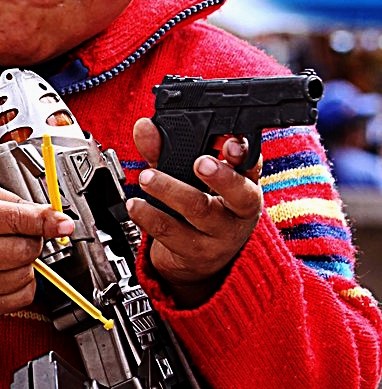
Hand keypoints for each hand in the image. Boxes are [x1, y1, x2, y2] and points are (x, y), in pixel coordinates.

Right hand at [0, 180, 73, 316]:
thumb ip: (16, 203)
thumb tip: (52, 218)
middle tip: (19, 234)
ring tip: (6, 251)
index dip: (47, 221)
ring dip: (26, 263)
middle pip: (24, 251)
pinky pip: (21, 298)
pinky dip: (23, 284)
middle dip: (32, 240)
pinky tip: (7, 271)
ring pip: (25, 275)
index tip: (64, 223)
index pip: (17, 220)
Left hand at [128, 117, 262, 307]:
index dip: (244, 153)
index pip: (252, 165)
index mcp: (244, 184)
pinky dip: (149, 216)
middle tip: (201, 163)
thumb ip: (167, 148)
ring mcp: (220, 235)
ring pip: (199, 210)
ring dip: (170, 190)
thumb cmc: (198, 207)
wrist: (197, 261)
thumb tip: (145, 127)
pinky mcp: (196, 254)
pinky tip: (136, 205)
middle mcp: (239, 211)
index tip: (230, 143)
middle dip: (221, 176)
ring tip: (146, 178)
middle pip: (238, 193)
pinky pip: (171, 232)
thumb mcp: (188, 176)